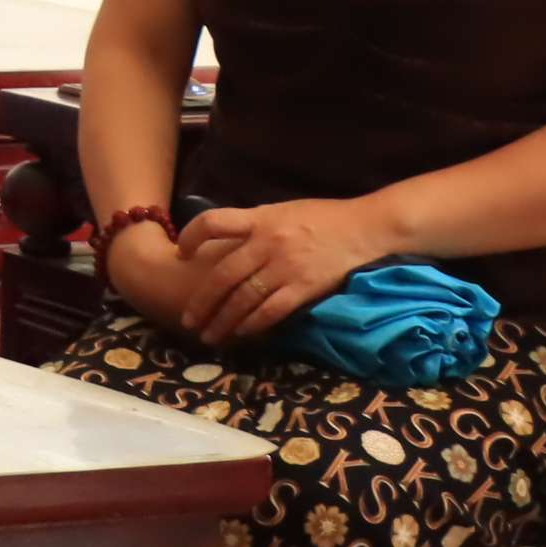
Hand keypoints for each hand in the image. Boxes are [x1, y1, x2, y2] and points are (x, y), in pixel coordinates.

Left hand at [173, 194, 401, 347]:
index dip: (191, 237)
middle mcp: (267, 242)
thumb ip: (254, 225)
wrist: (365, 227)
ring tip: (209, 335)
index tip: (180, 254)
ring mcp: (286, 266)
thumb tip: (223, 243)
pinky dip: (252, 324)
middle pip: (223, 274)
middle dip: (202, 302)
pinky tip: (241, 333)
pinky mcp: (305, 287)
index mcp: (260, 218)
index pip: (213, 222)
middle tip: (188, 320)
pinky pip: (271, 310)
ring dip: (223, 321)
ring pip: (243, 298)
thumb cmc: (323, 218)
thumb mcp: (282, 211)